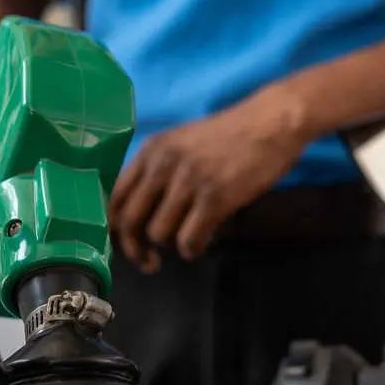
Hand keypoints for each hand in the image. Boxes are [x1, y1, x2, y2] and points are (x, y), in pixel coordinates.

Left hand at [109, 102, 306, 270]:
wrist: (271, 122)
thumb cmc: (228, 136)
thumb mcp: (181, 143)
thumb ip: (157, 170)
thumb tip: (136, 210)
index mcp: (151, 151)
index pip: (115, 197)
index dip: (113, 227)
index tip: (124, 242)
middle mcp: (163, 165)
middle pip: (130, 221)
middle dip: (135, 249)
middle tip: (148, 261)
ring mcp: (188, 181)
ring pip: (158, 234)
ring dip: (170, 245)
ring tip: (188, 239)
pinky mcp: (215, 198)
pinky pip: (188, 241)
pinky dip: (193, 249)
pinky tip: (203, 241)